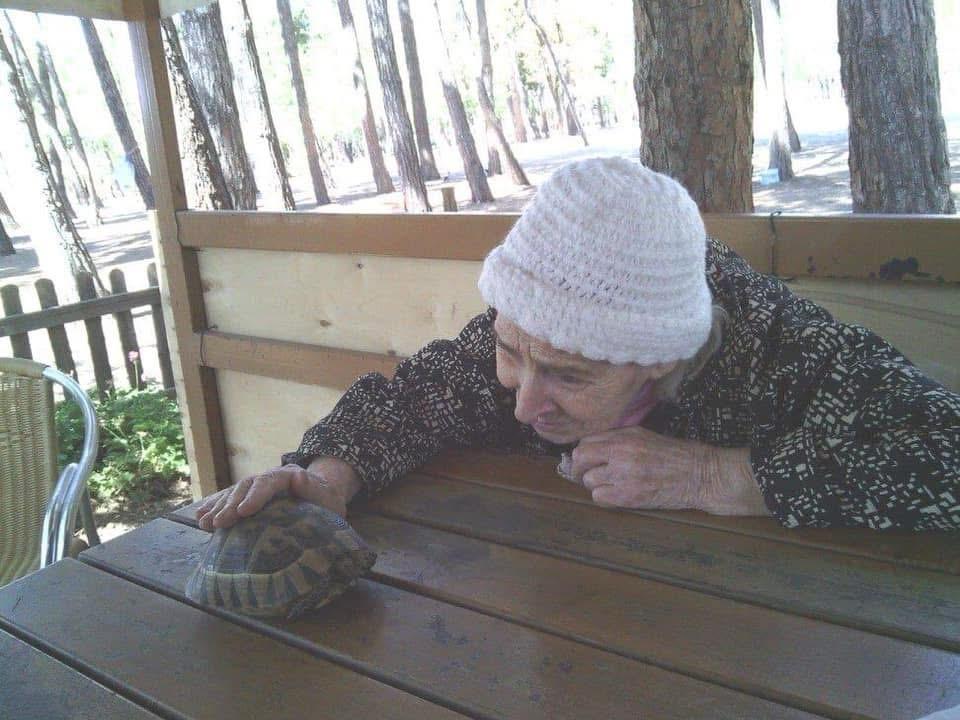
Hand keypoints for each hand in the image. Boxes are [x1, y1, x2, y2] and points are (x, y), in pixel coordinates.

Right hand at [195, 457, 363, 530]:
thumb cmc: (326, 501)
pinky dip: (214, 507)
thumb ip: (313, 489)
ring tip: (204, 523)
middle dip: (230, 504)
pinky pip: (228, 500)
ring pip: (233, 493)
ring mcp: (257, 486)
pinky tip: (200, 518)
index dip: (255, 496)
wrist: (322, 495)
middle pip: (246, 487)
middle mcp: (268, 477)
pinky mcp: (249, 497)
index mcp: (288, 475)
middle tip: (219, 523)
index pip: (268, 482)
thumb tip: (298, 477)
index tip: (243, 512)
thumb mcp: (328, 497)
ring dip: (218, 507)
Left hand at [569, 427, 768, 515]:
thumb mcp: (644, 435)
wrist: (700, 474)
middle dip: (580, 468)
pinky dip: (605, 497)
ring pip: (588, 481)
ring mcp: (625, 476)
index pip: (585, 442)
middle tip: (588, 474)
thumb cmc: (675, 454)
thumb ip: (617, 439)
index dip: (584, 452)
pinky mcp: (630, 496)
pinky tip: (617, 494)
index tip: (587, 460)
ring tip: (611, 484)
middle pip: (580, 459)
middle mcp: (621, 454)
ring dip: (596, 484)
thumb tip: (591, 447)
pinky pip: (600, 498)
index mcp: (624, 437)